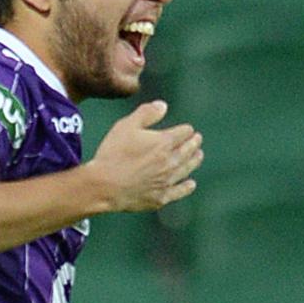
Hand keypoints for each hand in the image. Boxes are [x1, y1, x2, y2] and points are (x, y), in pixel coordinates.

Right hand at [87, 101, 202, 211]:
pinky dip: (187, 186)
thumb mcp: (125, 126)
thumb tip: (163, 106)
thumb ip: (146, 113)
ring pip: (187, 169)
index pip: (184, 132)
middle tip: (197, 139)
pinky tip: (191, 183)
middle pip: (189, 150)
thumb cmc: (113, 154)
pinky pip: (179, 191)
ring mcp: (167, 181)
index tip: (186, 129)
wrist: (104, 186)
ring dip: (195, 161)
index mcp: (164, 142)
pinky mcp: (161, 197)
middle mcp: (170, 162)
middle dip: (194, 143)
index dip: (185, 129)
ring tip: (199, 156)